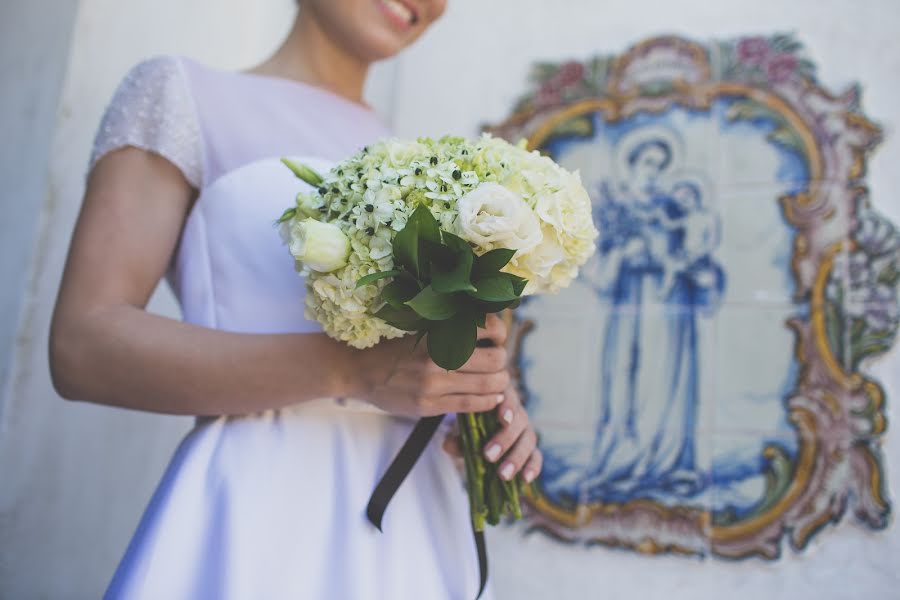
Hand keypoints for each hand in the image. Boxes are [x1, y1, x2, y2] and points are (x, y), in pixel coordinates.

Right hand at [354, 314, 509, 417]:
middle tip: (496, 361)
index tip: (496, 338)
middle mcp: (438, 355)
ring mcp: (434, 383)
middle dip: (502, 361)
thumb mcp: (417, 320)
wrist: (356, 369)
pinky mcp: (429, 405)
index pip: (489, 328)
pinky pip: (472, 405)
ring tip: (497, 381)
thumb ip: (447, 318)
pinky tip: (489, 397)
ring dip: (500, 383)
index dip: (500, 333)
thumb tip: (484, 318)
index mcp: (437, 329)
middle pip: (496, 360)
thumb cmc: (391, 342)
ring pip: (490, 386)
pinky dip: (488, 401)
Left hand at [442, 382, 542, 483]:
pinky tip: (525, 479)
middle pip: (519, 421)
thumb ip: (458, 434)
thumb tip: (448, 445)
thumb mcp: (463, 424)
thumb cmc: (472, 420)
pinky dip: (533, 467)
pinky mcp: (531, 448)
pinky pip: (536, 456)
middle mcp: (517, 412)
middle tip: (489, 455)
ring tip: (503, 475)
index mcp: (502, 398)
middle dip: (505, 440)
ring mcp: (526, 430)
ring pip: (528, 440)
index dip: (508, 407)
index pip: (509, 398)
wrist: (480, 427)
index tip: (502, 419)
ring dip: (516, 458)